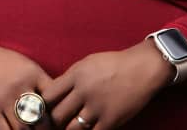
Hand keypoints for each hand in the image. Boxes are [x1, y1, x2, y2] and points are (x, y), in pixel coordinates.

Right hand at [0, 40, 54, 129]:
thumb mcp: (26, 66)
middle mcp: (21, 86)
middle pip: (41, 117)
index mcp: (33, 73)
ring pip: (23, 129)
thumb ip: (41, 82)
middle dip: (45, 128)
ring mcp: (5, 99)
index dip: (59, 111)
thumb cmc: (5, 63)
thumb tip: (58, 102)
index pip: (54, 96)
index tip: (60, 119)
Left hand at [40, 39, 173, 129]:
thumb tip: (56, 93)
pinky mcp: (110, 120)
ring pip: (71, 129)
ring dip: (69, 129)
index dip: (44, 105)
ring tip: (71, 126)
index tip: (46, 108)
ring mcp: (97, 107)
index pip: (49, 95)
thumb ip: (71, 77)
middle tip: (57, 122)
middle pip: (57, 115)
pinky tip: (89, 128)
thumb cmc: (114, 63)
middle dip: (55, 121)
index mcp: (76, 74)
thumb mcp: (88, 62)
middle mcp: (84, 91)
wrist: (141, 68)